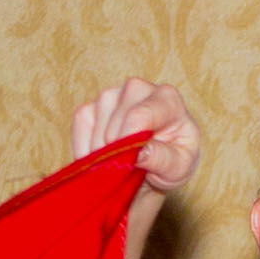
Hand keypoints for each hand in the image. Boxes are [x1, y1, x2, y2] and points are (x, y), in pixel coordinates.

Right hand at [70, 79, 199, 197]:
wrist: (156, 167)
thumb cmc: (173, 163)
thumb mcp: (179, 169)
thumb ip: (163, 159)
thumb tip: (140, 152)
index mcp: (167, 99)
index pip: (140, 115)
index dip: (129, 142)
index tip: (128, 163)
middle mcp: (138, 88)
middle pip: (115, 120)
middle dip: (117, 152)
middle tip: (130, 168)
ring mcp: (112, 95)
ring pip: (95, 120)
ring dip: (102, 152)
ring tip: (120, 164)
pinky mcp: (92, 105)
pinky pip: (80, 123)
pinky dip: (85, 148)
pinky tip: (102, 160)